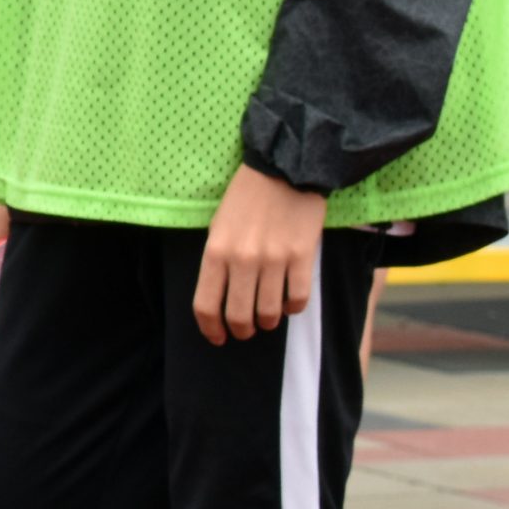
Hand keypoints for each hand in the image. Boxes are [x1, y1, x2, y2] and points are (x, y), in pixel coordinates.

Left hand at [194, 165, 327, 345]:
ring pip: (269, 313)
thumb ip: (218, 261)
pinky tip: (288, 302)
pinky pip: (298, 300)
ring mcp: (274, 260)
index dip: (210, 328)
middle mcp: (242, 259)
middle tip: (245, 330)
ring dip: (267, 322)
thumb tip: (222, 298)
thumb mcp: (218, 227)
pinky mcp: (302, 258)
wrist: (283, 170)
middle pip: (239, 316)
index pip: (206, 303)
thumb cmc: (245, 199)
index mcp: (215, 251)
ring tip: (267, 316)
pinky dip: (292, 308)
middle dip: (241, 330)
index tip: (217, 337)